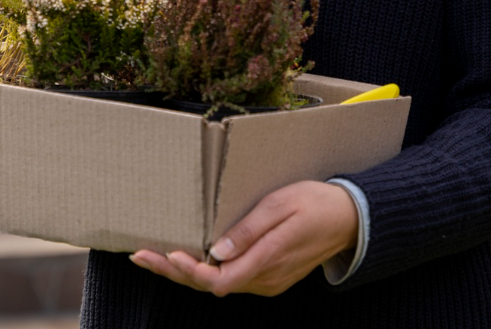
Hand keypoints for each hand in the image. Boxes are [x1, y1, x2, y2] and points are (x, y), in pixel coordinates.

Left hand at [129, 180, 357, 296]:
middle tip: (140, 255)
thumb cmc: (316, 205)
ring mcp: (266, 282)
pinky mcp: (267, 277)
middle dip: (172, 271)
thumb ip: (250, 231)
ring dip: (182, 272)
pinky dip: (202, 270)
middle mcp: (264, 280)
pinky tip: (183, 257)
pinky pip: (229, 278)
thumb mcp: (282, 207)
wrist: (350, 218)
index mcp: (267, 263)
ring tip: (150, 256)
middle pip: (209, 285)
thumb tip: (218, 251)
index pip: (217, 280)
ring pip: (216, 283)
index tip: (168, 253)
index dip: (189, 270)